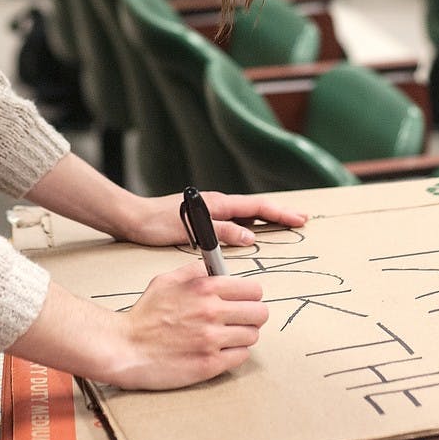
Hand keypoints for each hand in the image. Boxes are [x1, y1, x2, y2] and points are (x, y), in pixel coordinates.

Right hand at [107, 262, 267, 389]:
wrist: (127, 347)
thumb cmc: (144, 315)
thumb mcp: (167, 280)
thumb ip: (195, 272)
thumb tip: (215, 269)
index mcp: (204, 288)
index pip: (253, 290)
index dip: (250, 294)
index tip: (245, 299)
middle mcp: (212, 312)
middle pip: (260, 313)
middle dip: (252, 315)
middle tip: (241, 318)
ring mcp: (212, 340)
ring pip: (252, 336)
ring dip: (243, 335)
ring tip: (228, 334)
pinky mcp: (210, 364)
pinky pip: (241, 356)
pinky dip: (235, 353)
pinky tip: (221, 349)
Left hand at [124, 191, 307, 247]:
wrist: (136, 218)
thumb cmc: (159, 223)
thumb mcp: (192, 229)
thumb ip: (222, 231)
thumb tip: (250, 236)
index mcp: (218, 203)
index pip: (256, 207)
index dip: (279, 213)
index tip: (299, 219)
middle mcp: (218, 203)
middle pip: (256, 207)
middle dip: (280, 213)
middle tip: (302, 220)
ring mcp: (213, 210)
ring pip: (247, 212)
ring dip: (268, 218)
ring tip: (286, 223)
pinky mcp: (206, 218)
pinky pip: (236, 219)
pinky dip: (252, 223)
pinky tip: (255, 231)